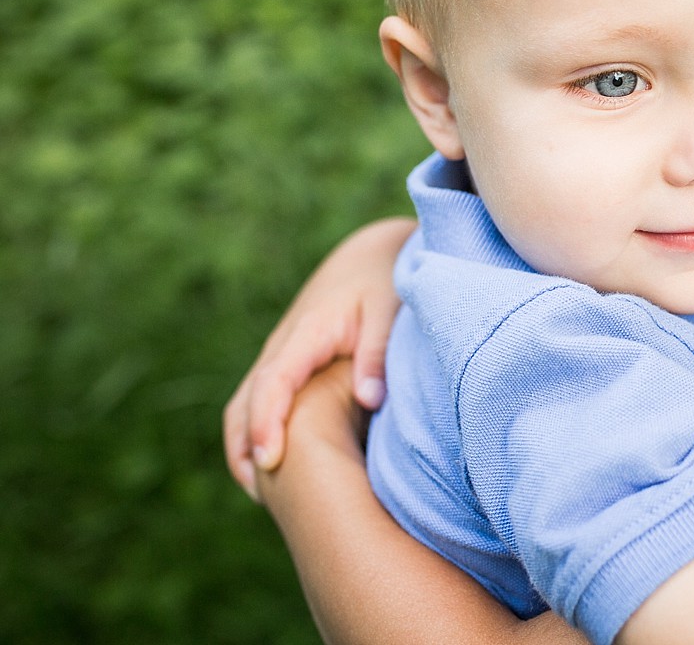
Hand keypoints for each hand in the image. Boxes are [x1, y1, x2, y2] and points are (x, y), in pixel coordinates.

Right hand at [223, 217, 413, 498]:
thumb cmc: (385, 282)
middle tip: (265, 498)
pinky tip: (279, 471)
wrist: (371, 256)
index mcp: (307, 333)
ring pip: (244, 406)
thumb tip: (370, 401)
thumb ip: (378, 353)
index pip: (273, 383)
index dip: (266, 423)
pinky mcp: (286, 364)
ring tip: (267, 496)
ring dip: (245, 447)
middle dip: (246, 449)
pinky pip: (259, 402)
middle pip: (246, 402)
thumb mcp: (389, 310)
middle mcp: (283, 346)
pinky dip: (257, 434)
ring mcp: (280, 355)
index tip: (270, 462)